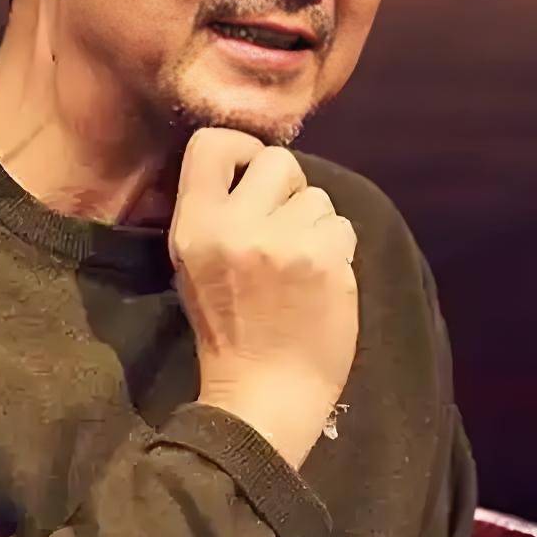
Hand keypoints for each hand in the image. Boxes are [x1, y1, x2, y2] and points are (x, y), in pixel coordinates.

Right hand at [168, 128, 358, 471]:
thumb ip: (215, 212)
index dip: (241, 150)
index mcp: (194, 226)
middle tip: (283, 227)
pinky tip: (321, 281)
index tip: (251, 177)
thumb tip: (249, 165)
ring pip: (317, 197)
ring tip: (300, 264)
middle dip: (288, 189)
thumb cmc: (229, 330)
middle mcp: (235, 228)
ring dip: (315, 224)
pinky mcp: (325, 262)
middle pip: (278, 160)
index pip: (212, 142)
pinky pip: (342, 226)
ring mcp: (283, 244)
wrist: (263, 394)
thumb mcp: (194, 264)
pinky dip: (338, 250)